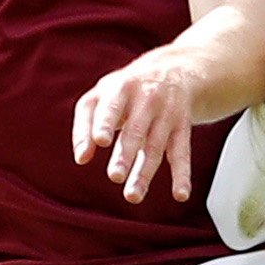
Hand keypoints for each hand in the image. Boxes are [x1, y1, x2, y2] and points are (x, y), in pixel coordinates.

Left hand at [73, 51, 195, 204]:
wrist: (174, 69)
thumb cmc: (127, 89)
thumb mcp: (104, 94)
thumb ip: (86, 123)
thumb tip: (81, 158)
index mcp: (121, 88)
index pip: (110, 106)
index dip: (105, 123)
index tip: (100, 141)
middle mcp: (146, 98)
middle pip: (135, 129)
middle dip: (125, 152)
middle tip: (114, 175)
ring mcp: (166, 113)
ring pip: (155, 146)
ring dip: (145, 173)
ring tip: (132, 196)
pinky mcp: (182, 127)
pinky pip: (182, 153)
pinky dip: (182, 175)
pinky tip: (181, 194)